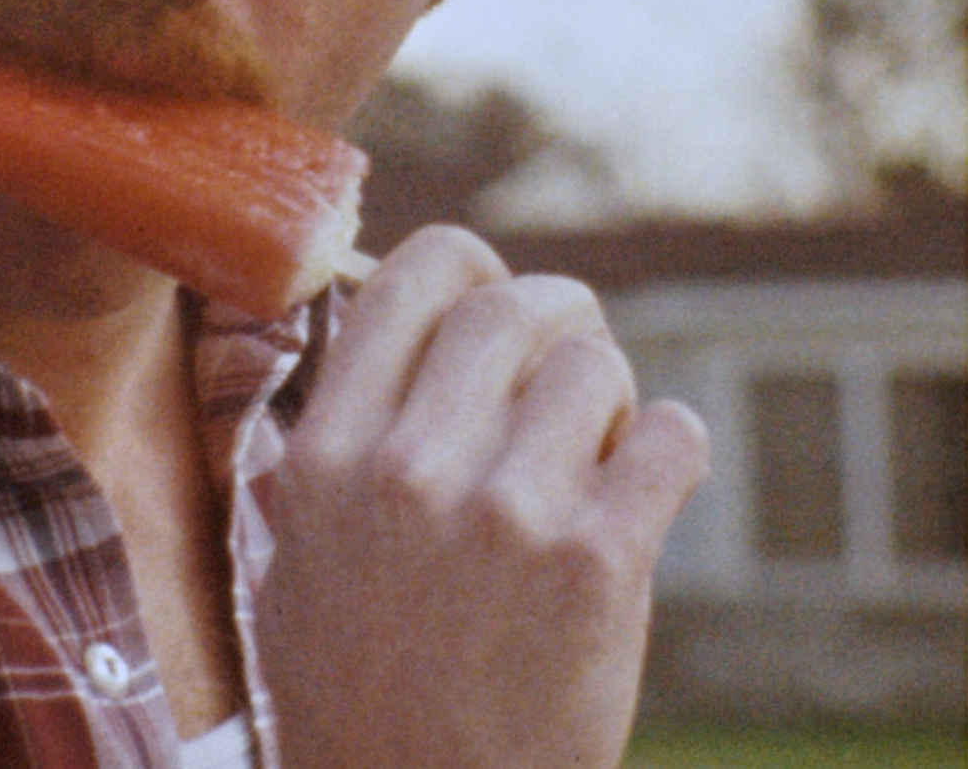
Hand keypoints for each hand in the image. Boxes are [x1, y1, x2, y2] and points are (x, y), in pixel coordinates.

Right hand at [256, 227, 707, 768]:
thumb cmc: (357, 699)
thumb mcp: (295, 567)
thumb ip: (329, 453)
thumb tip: (375, 345)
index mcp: (328, 455)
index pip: (415, 277)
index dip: (470, 268)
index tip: (490, 297)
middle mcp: (410, 468)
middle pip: (514, 305)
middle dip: (560, 317)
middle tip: (570, 361)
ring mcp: (506, 514)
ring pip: (596, 366)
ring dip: (612, 395)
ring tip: (600, 449)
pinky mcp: (598, 565)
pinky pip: (670, 439)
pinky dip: (672, 445)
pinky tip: (650, 480)